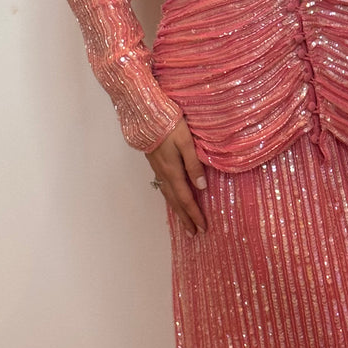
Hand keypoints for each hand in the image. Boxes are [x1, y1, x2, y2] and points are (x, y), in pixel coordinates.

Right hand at [146, 120, 207, 236]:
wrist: (145, 114)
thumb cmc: (168, 124)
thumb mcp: (186, 142)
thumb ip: (193, 164)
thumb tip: (202, 187)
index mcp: (173, 171)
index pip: (186, 198)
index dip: (194, 214)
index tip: (202, 228)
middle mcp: (164, 174)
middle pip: (176, 202)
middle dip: (185, 218)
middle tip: (193, 234)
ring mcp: (157, 169)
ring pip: (168, 196)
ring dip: (177, 211)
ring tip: (184, 222)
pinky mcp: (155, 164)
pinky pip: (164, 187)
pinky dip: (170, 199)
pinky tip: (173, 199)